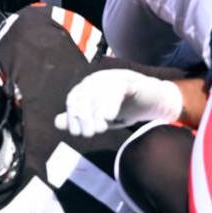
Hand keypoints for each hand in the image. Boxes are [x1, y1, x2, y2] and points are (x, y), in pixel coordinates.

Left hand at [54, 70, 183, 137]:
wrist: (154, 102)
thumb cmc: (124, 109)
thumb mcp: (100, 118)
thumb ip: (81, 119)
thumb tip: (57, 122)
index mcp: (87, 87)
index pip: (73, 99)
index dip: (72, 116)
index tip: (76, 133)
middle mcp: (96, 79)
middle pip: (84, 95)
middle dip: (83, 116)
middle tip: (88, 134)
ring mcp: (112, 77)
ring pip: (99, 92)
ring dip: (96, 112)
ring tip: (100, 128)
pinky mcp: (129, 81)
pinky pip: (116, 89)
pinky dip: (110, 102)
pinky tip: (109, 117)